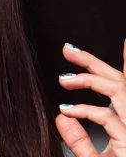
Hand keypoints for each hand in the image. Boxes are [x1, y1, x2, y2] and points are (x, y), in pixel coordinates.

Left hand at [56, 40, 125, 155]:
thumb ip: (80, 140)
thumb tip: (60, 118)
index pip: (124, 85)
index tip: (121, 41)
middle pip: (119, 81)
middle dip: (92, 61)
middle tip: (67, 49)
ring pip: (117, 91)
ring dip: (88, 80)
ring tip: (63, 79)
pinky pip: (109, 118)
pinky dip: (87, 112)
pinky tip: (67, 111)